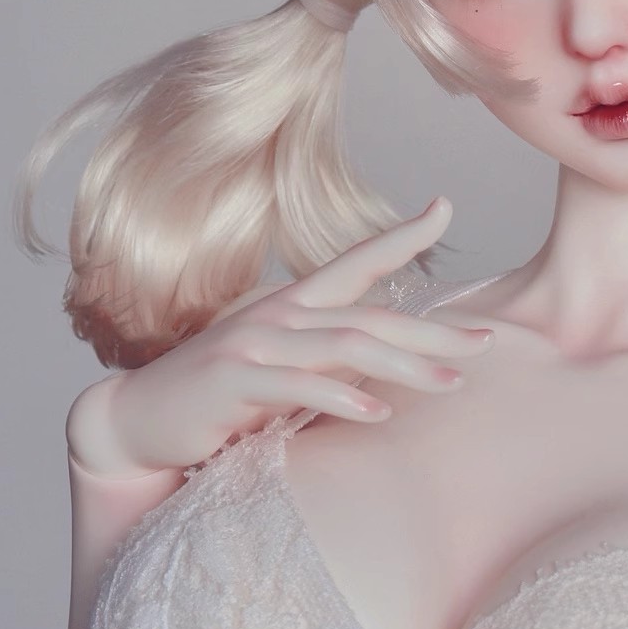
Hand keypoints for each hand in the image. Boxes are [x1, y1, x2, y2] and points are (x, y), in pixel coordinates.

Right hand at [65, 197, 495, 476]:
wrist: (140, 421)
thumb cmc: (219, 400)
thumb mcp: (281, 371)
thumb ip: (326, 358)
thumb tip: (385, 363)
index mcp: (292, 307)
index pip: (356, 263)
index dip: (401, 236)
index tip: (446, 207)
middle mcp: (278, 316)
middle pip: (372, 315)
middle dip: (434, 330)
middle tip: (487, 342)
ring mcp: (255, 345)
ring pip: (345, 346)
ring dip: (404, 365)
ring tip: (451, 382)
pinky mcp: (235, 381)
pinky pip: (297, 387)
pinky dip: (340, 395)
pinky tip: (377, 410)